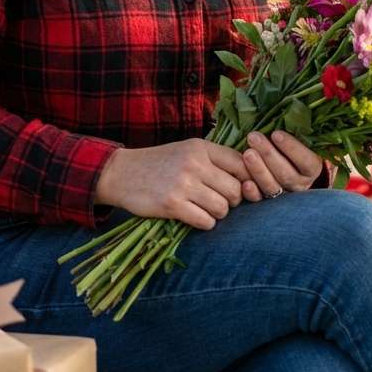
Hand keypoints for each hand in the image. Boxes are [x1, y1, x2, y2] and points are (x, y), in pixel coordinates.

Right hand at [94, 138, 251, 230]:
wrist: (121, 173)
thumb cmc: (160, 164)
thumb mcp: (187, 151)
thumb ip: (215, 160)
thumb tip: (251, 177)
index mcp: (200, 147)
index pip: (242, 164)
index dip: (246, 180)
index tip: (239, 188)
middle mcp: (194, 163)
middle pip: (236, 190)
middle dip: (232, 201)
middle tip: (219, 202)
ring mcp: (183, 184)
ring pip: (223, 208)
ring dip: (218, 214)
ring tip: (205, 209)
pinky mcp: (172, 204)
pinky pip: (205, 221)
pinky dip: (204, 224)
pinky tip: (194, 217)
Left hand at [241, 129, 322, 201]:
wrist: (286, 165)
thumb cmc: (290, 146)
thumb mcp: (299, 139)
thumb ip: (295, 131)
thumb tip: (287, 113)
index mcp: (312, 168)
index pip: (305, 160)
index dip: (291, 148)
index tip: (275, 134)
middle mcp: (301, 184)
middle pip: (286, 173)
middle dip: (268, 155)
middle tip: (253, 137)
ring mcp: (285, 195)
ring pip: (273, 186)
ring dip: (258, 170)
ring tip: (247, 153)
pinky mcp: (268, 202)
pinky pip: (260, 200)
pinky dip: (253, 193)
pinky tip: (245, 184)